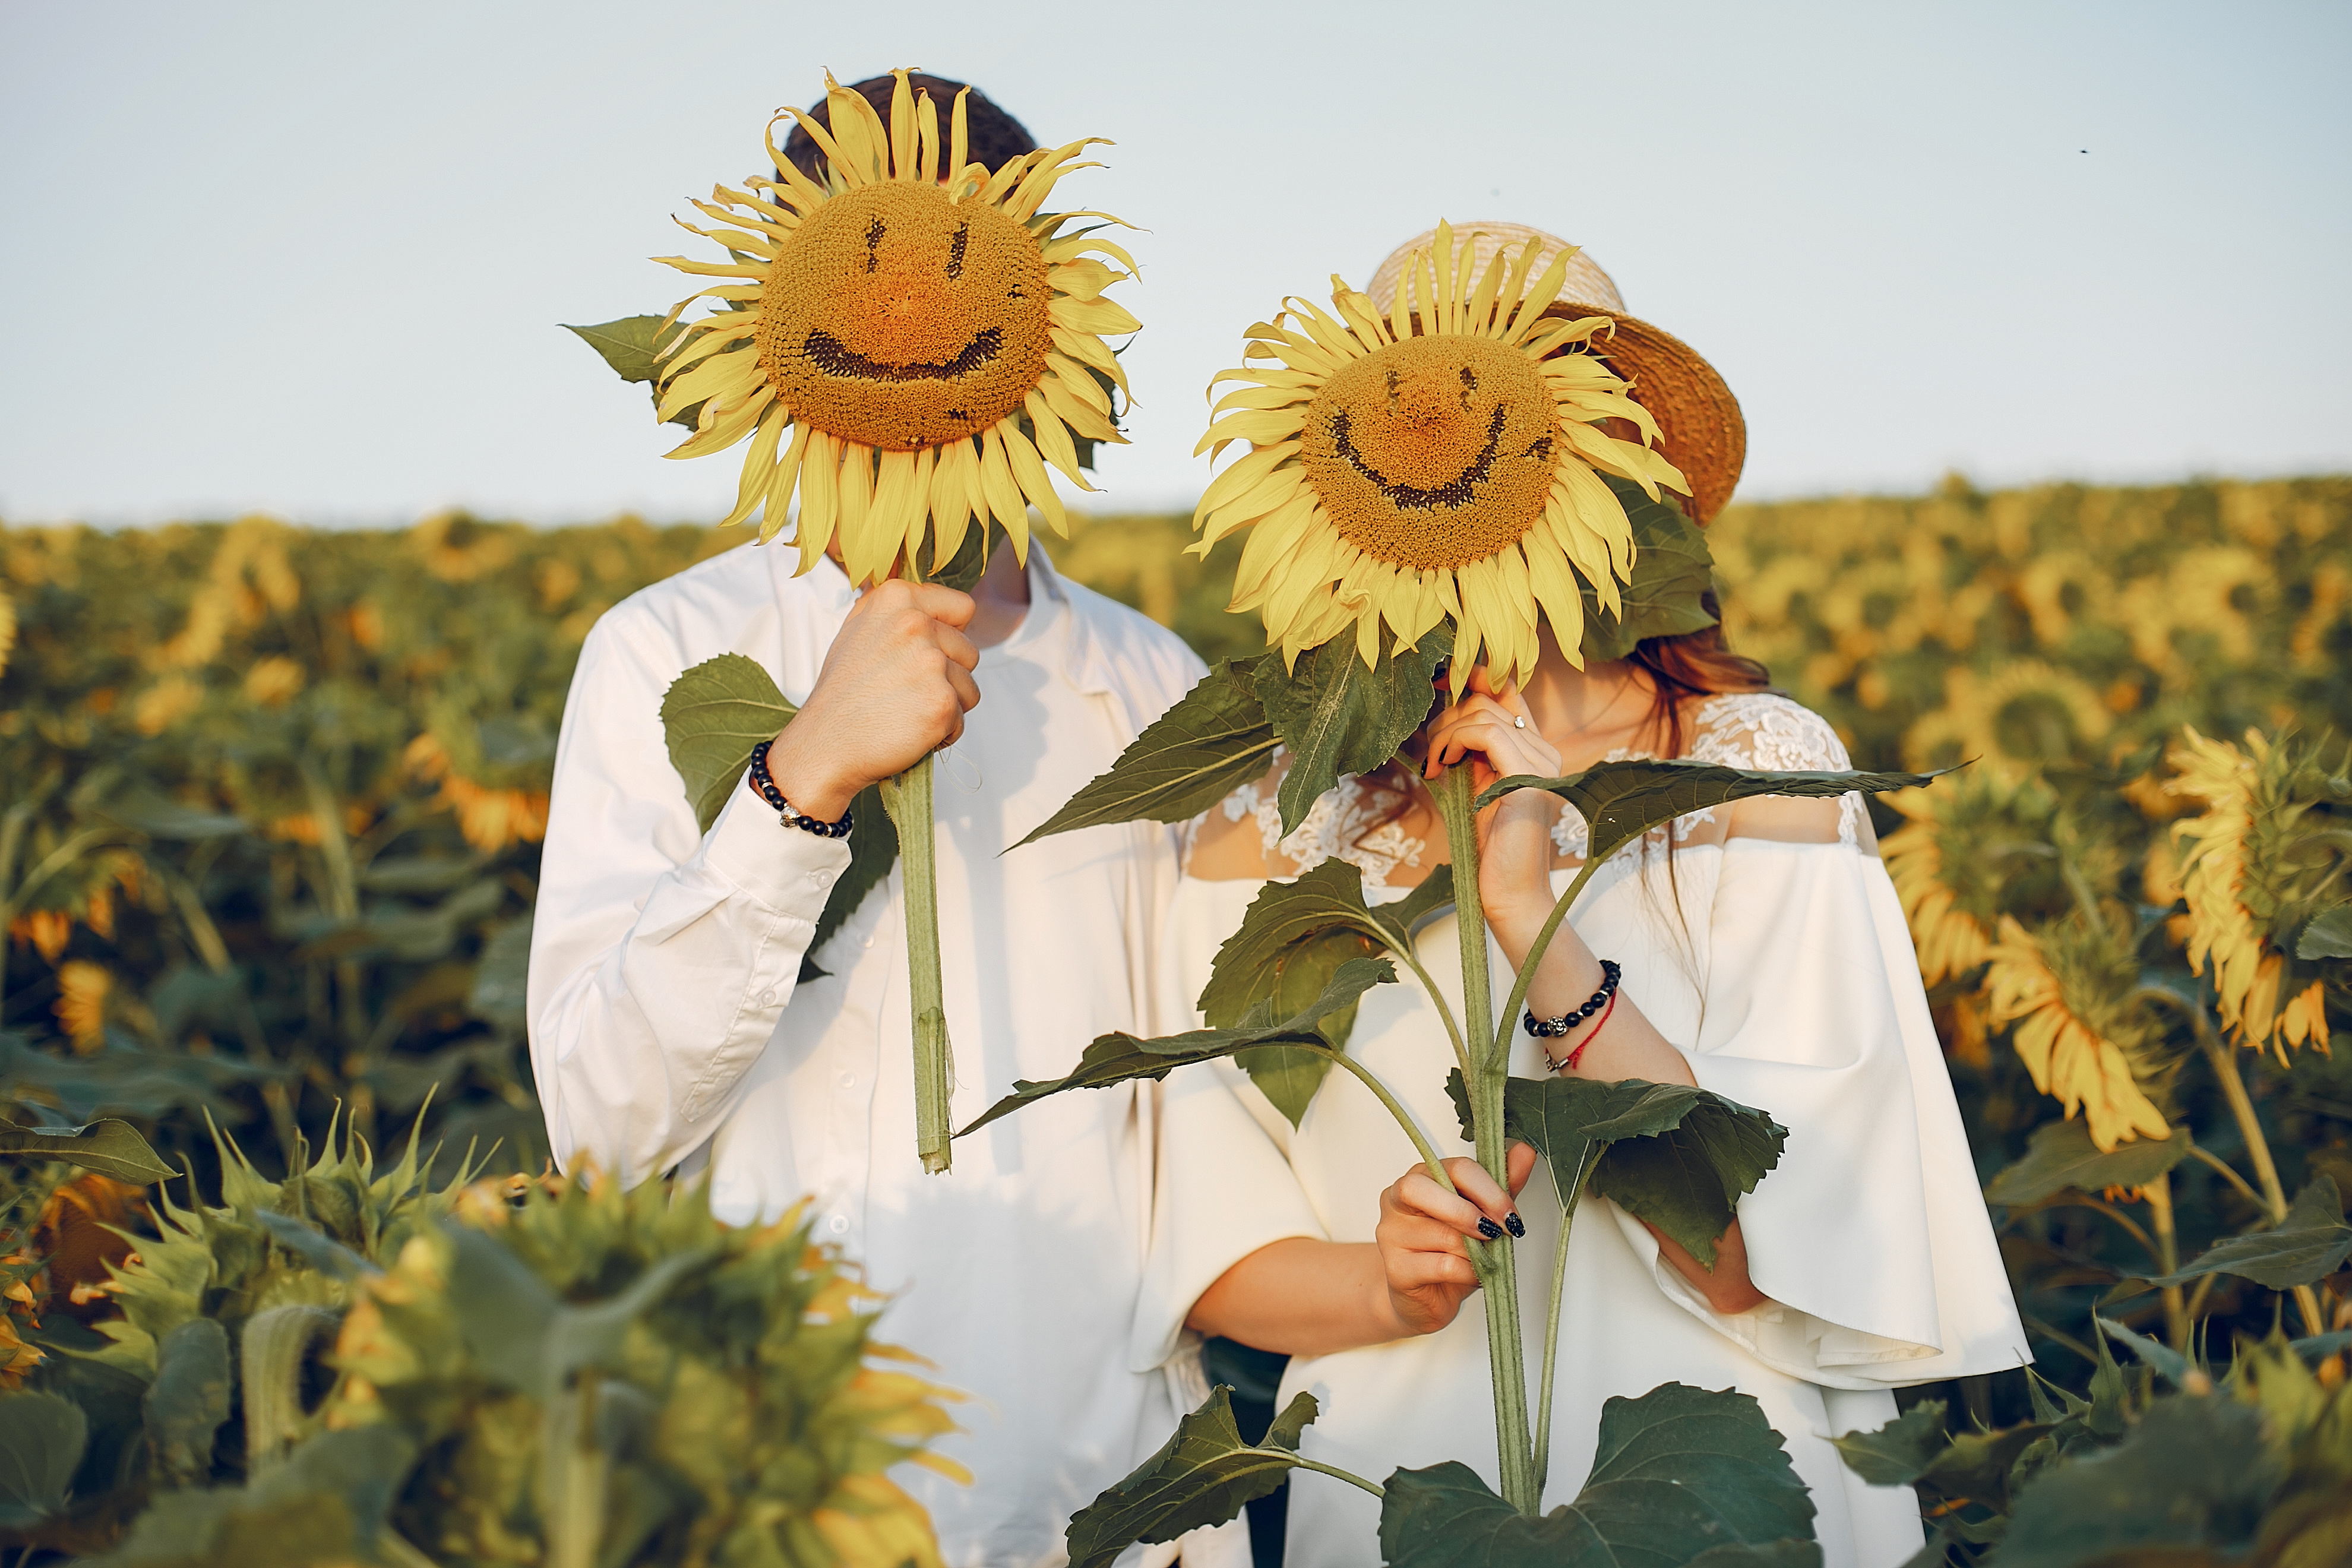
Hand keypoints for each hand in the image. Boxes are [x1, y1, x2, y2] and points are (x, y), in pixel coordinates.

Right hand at [764, 580, 980, 820]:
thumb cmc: (842, 691)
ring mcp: (930, 663)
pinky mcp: (941, 701)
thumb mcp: (858, 629)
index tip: (926, 652)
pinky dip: (941, 732)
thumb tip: (932, 602)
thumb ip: (898, 610)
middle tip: (906, 691)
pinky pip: (961, 719)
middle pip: (969, 652)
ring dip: (945, 706)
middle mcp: (916, 623)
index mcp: (896, 598)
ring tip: (906, 711)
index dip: (950, 635)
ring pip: (968, 688)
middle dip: (948, 676)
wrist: (824, 743)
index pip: (962, 608)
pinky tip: (908, 730)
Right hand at [1375, 1145, 1536, 1337]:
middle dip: (1466, 1211)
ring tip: (1485, 1260)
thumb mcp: (1481, 1216)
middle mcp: (1397, 1200)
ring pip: (1440, 1233)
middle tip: (1495, 1232)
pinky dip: (1468, 1272)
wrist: (1424, 1299)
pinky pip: (1442, 1265)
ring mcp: (1391, 1234)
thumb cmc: (1450, 1252)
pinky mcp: (1395, 1269)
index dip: (1488, 1190)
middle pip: (1420, 1188)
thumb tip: (1525, 1150)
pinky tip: (1473, 1275)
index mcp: (1421, 1177)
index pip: (1454, 1168)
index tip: (1511, 1215)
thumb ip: (1501, 1185)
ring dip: (1474, 1250)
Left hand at [1421, 667, 1560, 931]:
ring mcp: (1542, 763)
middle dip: (1448, 718)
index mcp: (1535, 751)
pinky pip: (1487, 734)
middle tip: (1431, 752)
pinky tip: (1442, 766)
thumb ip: (1470, 754)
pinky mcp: (1528, 778)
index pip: (1509, 694)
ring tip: (1434, 764)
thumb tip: (1442, 720)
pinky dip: (1454, 742)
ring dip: (1445, 734)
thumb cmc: (1489, 847)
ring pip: (1484, 714)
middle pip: (1489, 702)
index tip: (1442, 681)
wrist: (1510, 894)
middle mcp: (1545, 751)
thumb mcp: (1476, 788)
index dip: (1476, 678)